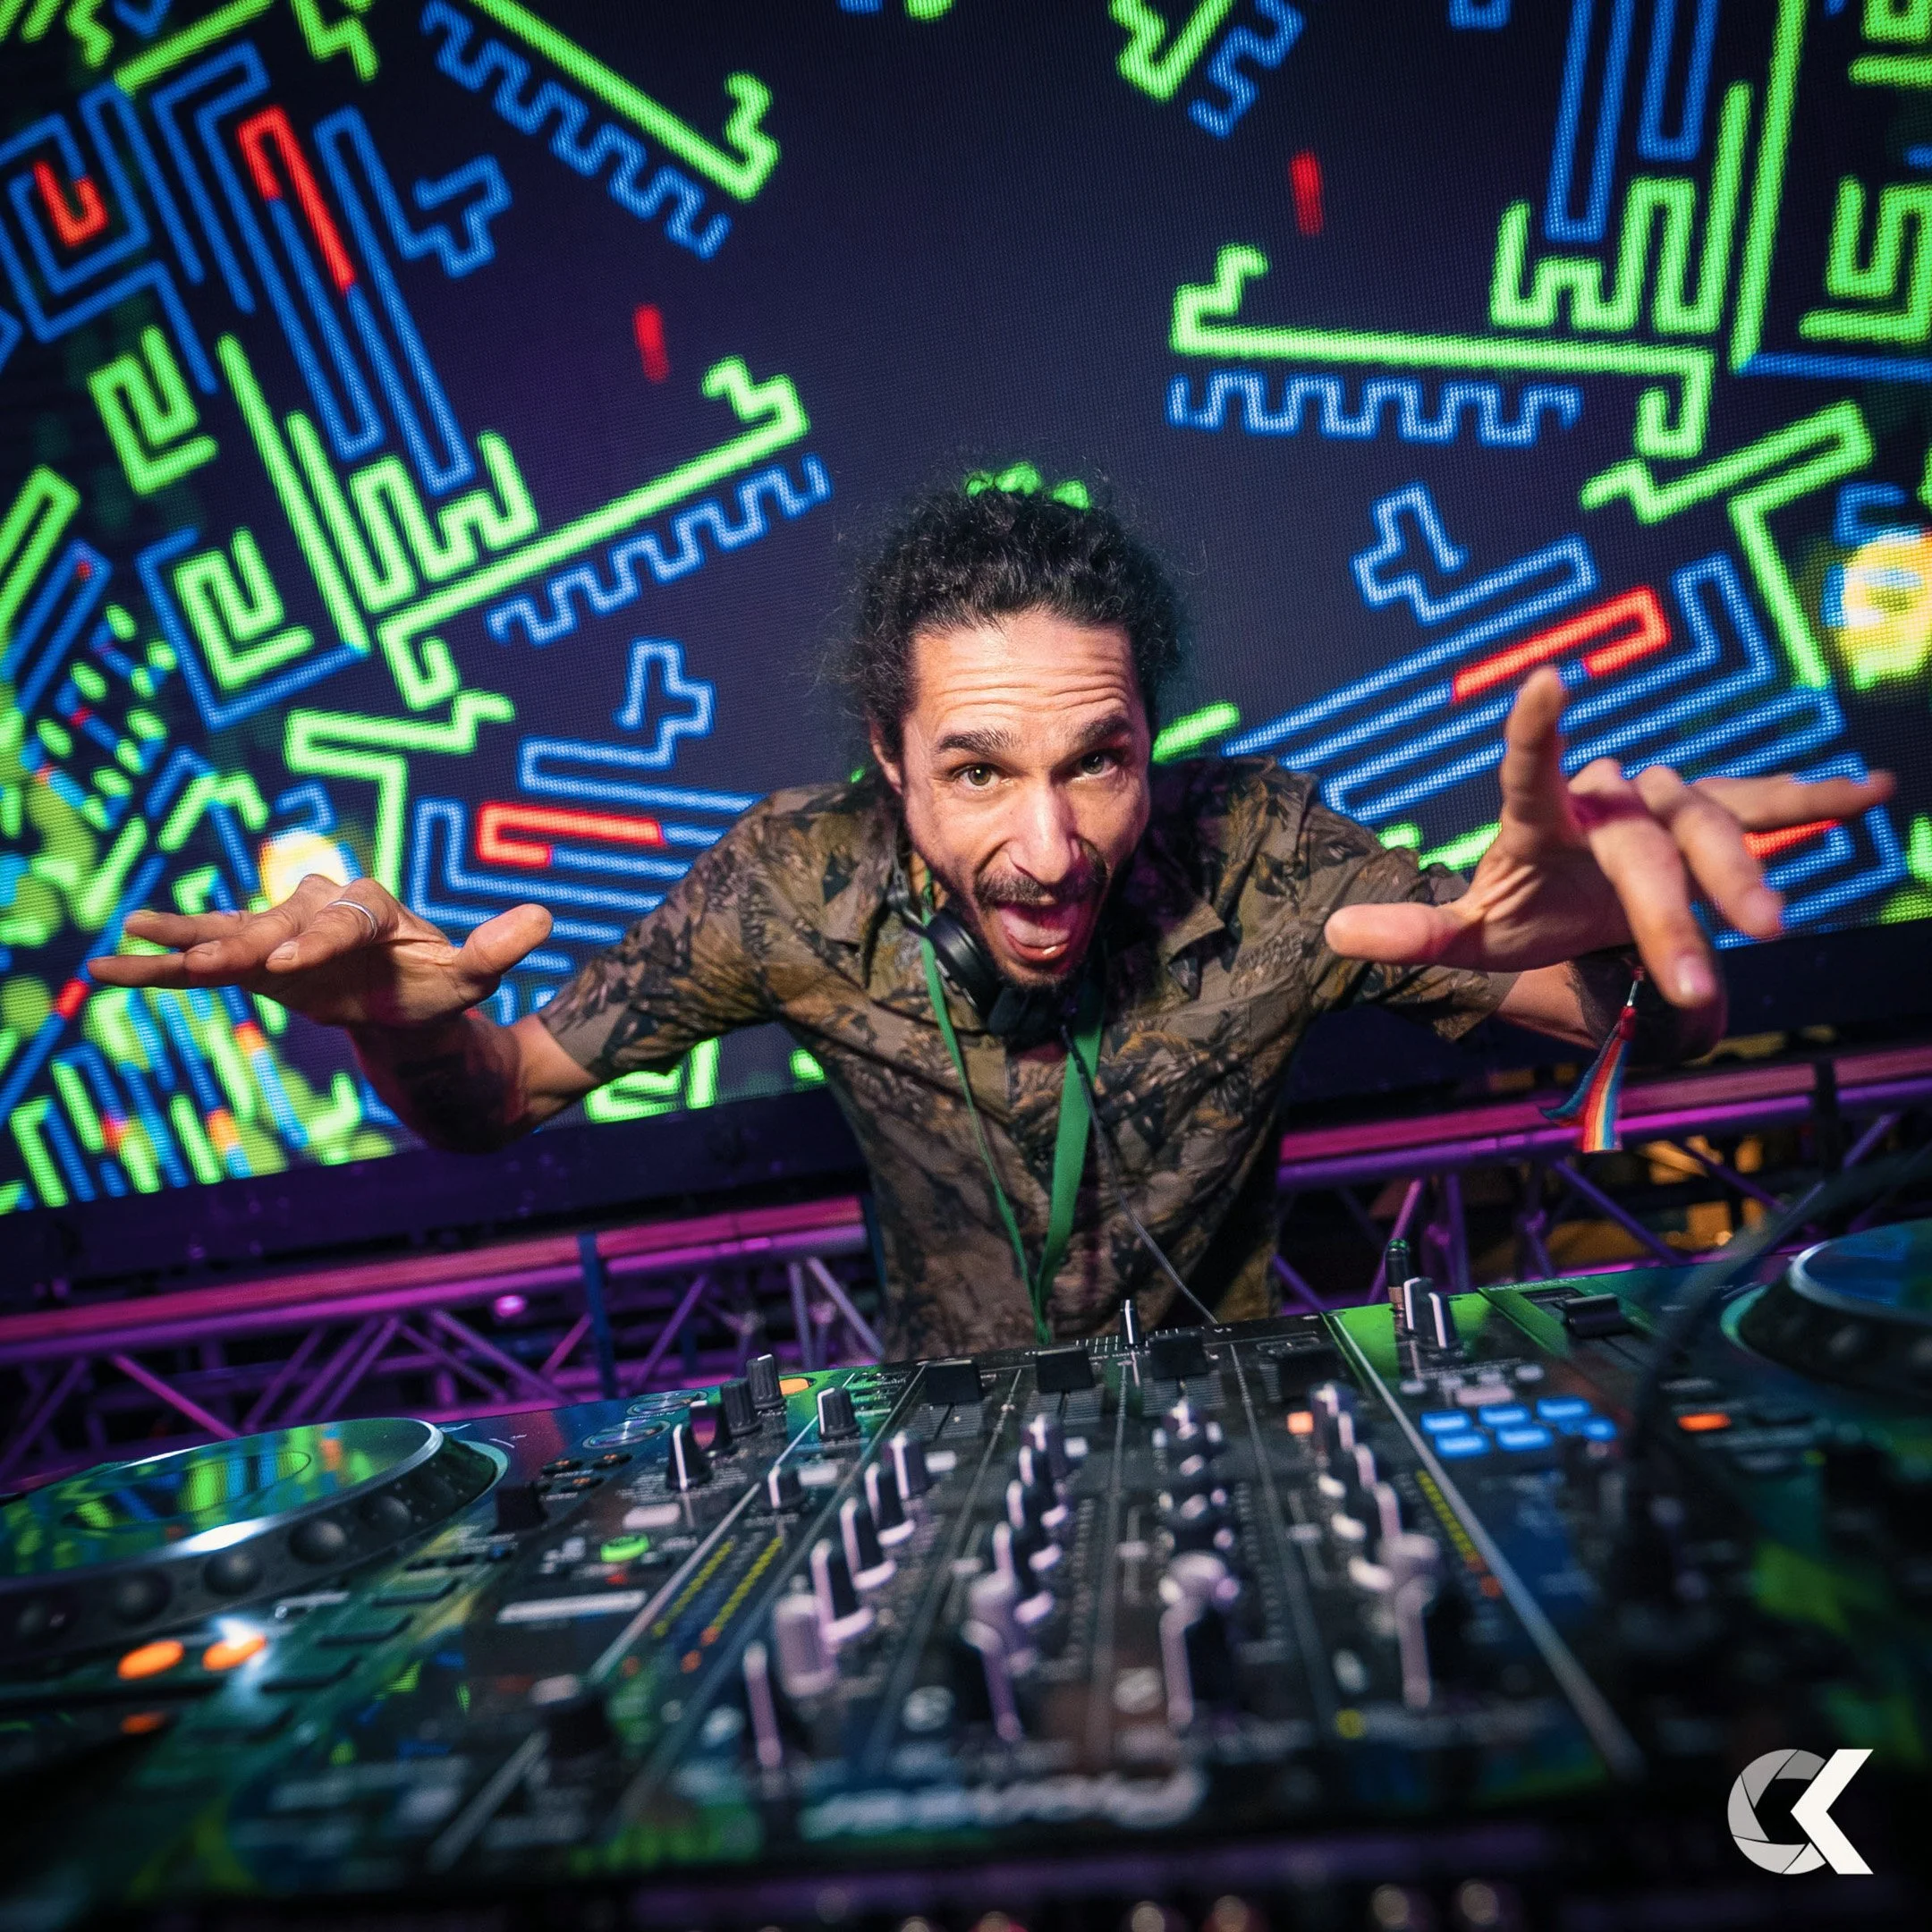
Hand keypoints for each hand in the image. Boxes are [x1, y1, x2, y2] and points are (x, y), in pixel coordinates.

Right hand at [88, 874, 553, 1032]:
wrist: (408, 1008)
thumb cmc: (440, 992)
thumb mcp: (474, 977)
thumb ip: (500, 949)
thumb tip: (545, 918)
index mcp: (370, 906)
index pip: (341, 920)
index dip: (317, 942)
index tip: (289, 966)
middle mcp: (319, 908)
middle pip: (276, 923)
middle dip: (243, 942)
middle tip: (205, 964)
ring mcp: (282, 932)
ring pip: (231, 934)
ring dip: (185, 940)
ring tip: (132, 935)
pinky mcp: (255, 960)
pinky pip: (204, 957)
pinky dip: (160, 962)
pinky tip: (108, 966)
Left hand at [1323, 667, 1894, 1017]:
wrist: (1571, 895)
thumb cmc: (1520, 910)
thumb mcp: (1467, 937)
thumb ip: (1414, 934)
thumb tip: (1334, 936)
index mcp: (1542, 821)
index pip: (1529, 772)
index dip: (1534, 731)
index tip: (1542, 682)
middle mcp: (1609, 799)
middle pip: (1643, 851)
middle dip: (1668, 919)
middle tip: (1689, 988)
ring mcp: (1665, 806)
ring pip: (1711, 828)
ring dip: (1743, 877)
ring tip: (1767, 926)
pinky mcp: (1713, 819)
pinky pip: (1766, 803)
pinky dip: (1814, 799)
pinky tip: (1873, 790)